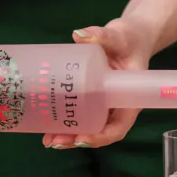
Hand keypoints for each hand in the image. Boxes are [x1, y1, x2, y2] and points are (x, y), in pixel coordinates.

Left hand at [43, 17, 156, 148]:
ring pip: (88, 126)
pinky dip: (65, 122)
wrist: (129, 37)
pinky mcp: (91, 97)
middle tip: (55, 141)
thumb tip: (79, 34)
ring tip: (48, 139)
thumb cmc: (130, 39)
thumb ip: (102, 35)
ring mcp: (103, 104)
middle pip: (99, 130)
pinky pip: (80, 114)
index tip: (81, 138)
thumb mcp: (119, 36)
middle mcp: (116, 106)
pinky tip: (47, 125)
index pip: (119, 125)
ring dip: (68, 136)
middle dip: (77, 139)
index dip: (101, 136)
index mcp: (129, 98)